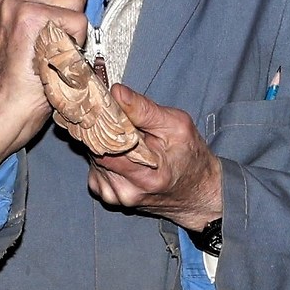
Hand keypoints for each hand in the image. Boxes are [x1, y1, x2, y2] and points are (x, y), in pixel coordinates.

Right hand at [0, 0, 90, 190]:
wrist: (7, 111)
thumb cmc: (25, 80)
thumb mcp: (34, 34)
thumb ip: (53, 3)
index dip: (60, 7)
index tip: (45, 35)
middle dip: (68, 18)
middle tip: (46, 48)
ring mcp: (16, 6)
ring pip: (75, 2)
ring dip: (72, 31)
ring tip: (49, 53)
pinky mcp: (30, 18)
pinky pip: (78, 20)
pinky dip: (75, 43)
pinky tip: (53, 58)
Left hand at [85, 86, 224, 232]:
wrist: (197, 192)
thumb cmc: (191, 157)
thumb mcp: (177, 126)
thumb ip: (144, 110)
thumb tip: (116, 92)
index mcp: (146, 177)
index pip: (105, 147)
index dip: (101, 123)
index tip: (105, 106)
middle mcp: (126, 192)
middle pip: (95, 152)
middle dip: (104, 132)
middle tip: (119, 119)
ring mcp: (116, 197)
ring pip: (93, 159)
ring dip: (104, 145)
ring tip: (127, 138)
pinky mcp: (109, 197)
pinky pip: (95, 169)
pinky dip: (104, 157)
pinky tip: (122, 153)